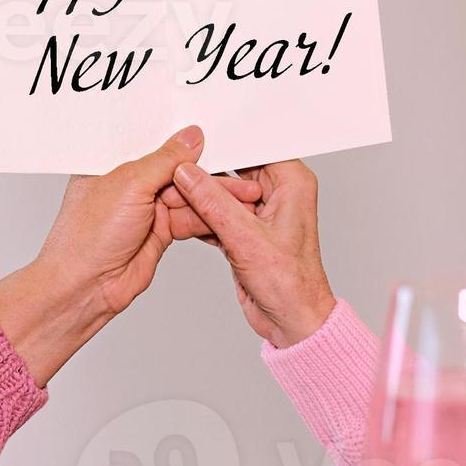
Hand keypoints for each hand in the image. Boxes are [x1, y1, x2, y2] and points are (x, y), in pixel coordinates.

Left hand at [0, 129, 253, 382]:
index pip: (156, 142)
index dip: (186, 139)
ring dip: (216, 197)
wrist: (85, 289)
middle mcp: (130, 184)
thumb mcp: (129, 185)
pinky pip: (191, 218)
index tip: (217, 132)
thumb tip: (190, 137)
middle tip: (242, 170)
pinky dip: (210, 217)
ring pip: (189, 196)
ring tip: (245, 194)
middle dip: (210, 172)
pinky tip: (230, 213)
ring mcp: (145, 208)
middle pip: (179, 170)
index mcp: (113, 162)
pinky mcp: (160, 231)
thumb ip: (164, 160)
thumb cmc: (86, 237)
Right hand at [167, 157, 337, 347]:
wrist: (293, 322)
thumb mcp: (246, 239)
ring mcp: (259, 213)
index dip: (224, 143)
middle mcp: (278, 193)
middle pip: (234, 167)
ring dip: (198, 196)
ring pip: (221, 191)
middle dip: (205, 171)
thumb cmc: (291, 285)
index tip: (195, 145)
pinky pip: (216, 212)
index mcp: (291, 184)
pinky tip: (180, 214)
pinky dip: (199, 215)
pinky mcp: (244, 231)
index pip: (254, 147)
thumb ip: (213, 203)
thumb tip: (188, 175)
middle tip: (177, 169)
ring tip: (173, 192)